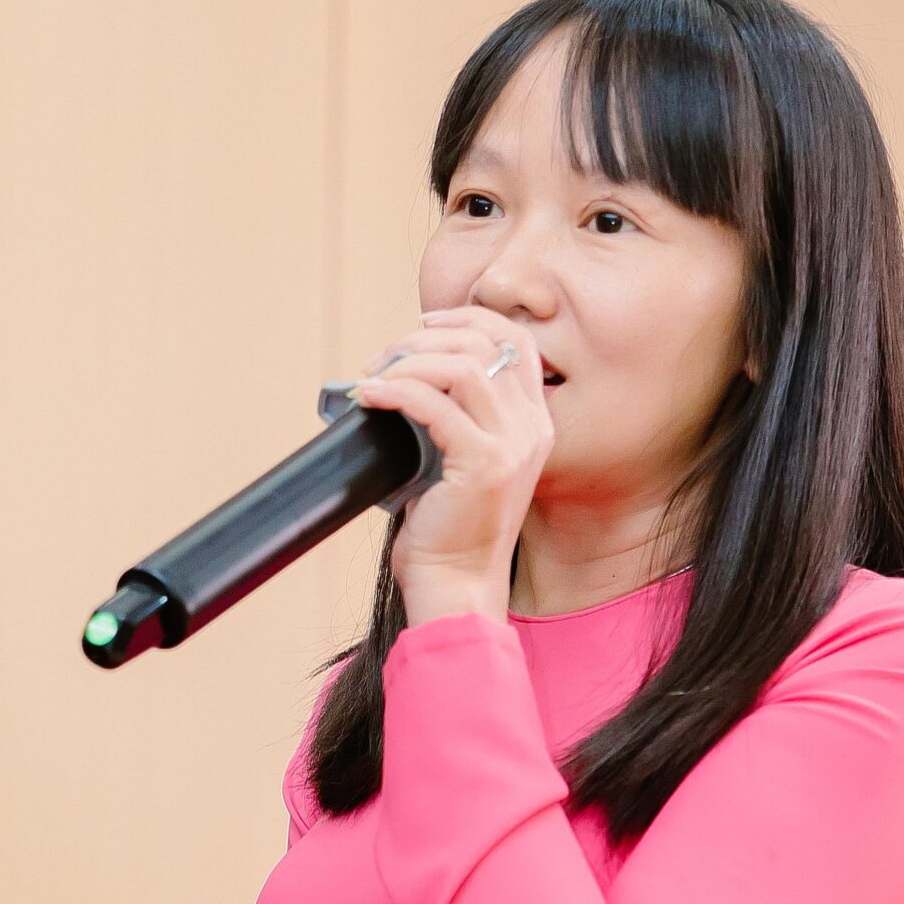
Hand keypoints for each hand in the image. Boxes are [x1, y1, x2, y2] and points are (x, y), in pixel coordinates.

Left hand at [353, 306, 551, 624]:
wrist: (455, 584)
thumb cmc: (446, 528)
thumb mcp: (459, 460)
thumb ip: (451, 414)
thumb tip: (403, 372)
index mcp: (533, 423)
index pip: (516, 341)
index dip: (469, 319)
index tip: (423, 324)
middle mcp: (531, 429)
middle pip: (486, 342)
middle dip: (426, 338)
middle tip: (383, 359)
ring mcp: (512, 446)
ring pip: (462, 366)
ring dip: (408, 361)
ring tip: (374, 378)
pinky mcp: (483, 465)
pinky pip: (434, 404)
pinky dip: (395, 391)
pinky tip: (369, 398)